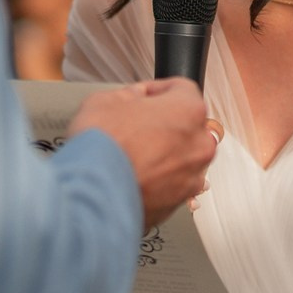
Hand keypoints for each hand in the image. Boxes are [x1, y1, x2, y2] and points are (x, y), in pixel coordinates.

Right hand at [71, 78, 215, 229]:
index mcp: (188, 110)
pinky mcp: (178, 203)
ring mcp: (191, 177)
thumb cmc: (103, 146)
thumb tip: (133, 98)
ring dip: (164, 154)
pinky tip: (136, 176)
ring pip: (183, 158)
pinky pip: (172, 185)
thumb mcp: (106, 100)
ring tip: (135, 155)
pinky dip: (158, 181)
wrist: (94, 193)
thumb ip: (129, 95)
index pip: (182, 89)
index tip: (144, 96)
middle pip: (187, 126)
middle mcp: (198, 144)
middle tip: (137, 126)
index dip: (157, 91)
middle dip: (165, 125)